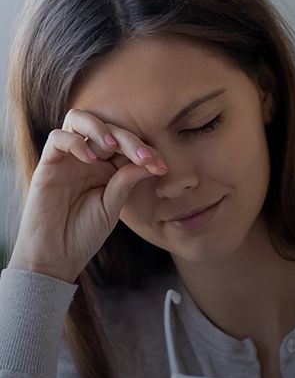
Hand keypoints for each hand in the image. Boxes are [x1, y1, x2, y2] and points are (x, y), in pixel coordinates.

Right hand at [8, 109, 167, 282]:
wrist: (56, 257)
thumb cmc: (83, 234)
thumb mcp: (112, 207)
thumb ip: (125, 182)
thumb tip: (147, 161)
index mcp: (106, 168)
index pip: (126, 146)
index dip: (145, 151)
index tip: (162, 167)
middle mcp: (87, 158)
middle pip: (107, 129)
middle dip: (129, 140)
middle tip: (144, 158)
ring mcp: (67, 159)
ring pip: (79, 120)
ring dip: (100, 129)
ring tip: (113, 148)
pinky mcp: (48, 164)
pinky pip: (57, 138)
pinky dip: (75, 142)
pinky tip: (91, 159)